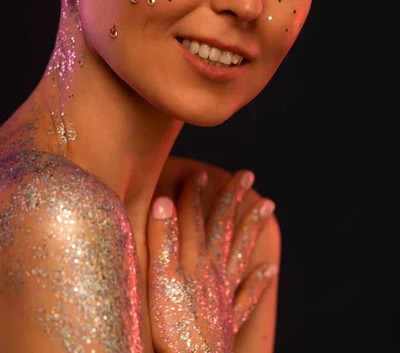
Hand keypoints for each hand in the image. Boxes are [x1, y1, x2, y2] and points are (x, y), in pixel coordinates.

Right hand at [147, 169, 276, 351]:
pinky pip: (249, 293)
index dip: (195, 193)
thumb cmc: (170, 326)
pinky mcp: (229, 317)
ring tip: (268, 204)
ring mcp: (224, 293)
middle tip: (248, 174)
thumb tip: (162, 201)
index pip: (194, 217)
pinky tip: (271, 271)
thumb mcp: (160, 279)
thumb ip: (162, 240)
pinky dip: (260, 281)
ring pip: (242, 251)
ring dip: (253, 226)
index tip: (199, 172)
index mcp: (195, 259)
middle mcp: (214, 270)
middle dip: (234, 199)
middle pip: (225, 227)